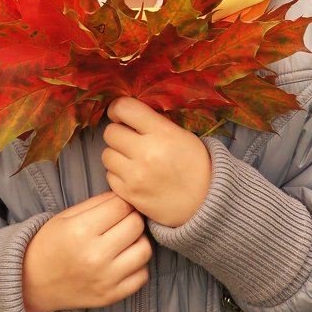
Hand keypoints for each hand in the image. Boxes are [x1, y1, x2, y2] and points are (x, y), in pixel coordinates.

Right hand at [22, 192, 151, 311]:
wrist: (32, 282)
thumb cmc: (50, 243)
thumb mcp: (67, 216)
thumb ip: (98, 203)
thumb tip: (125, 195)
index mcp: (81, 231)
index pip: (121, 206)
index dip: (123, 201)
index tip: (118, 204)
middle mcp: (95, 256)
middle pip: (136, 225)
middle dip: (132, 217)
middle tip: (122, 219)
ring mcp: (105, 279)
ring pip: (144, 249)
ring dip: (138, 240)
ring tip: (125, 238)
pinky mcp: (111, 296)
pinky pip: (142, 275)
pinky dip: (138, 264)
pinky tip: (124, 258)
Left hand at [102, 97, 211, 226]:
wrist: (204, 203)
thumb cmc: (194, 164)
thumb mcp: (181, 134)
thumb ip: (154, 122)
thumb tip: (127, 114)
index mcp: (162, 133)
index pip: (125, 108)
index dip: (118, 109)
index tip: (120, 114)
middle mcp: (146, 153)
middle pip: (110, 132)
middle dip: (118, 133)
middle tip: (129, 138)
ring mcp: (136, 176)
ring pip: (106, 154)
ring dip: (116, 154)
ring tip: (132, 158)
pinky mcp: (130, 195)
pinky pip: (109, 176)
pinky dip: (118, 174)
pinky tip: (133, 174)